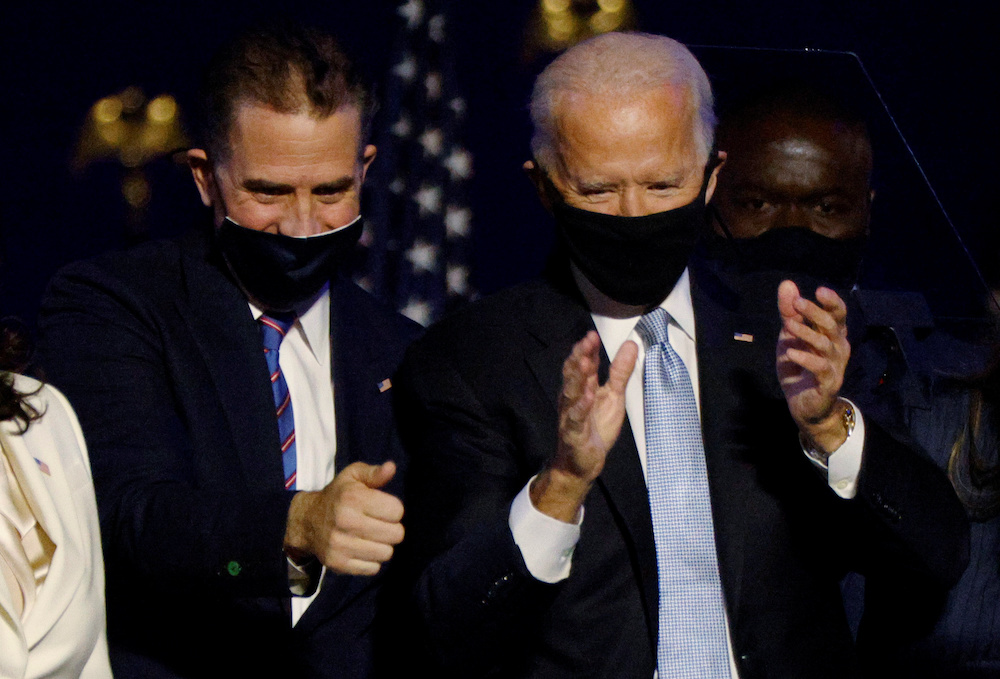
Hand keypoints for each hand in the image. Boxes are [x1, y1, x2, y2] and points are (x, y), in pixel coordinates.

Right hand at [284, 461, 404, 575]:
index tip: (383, 508)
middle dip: (392, 529)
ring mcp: (340, 545)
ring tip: (371, 537)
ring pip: (387, 553)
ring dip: (383, 546)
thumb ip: (374, 473)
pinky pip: (373, 568)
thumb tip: (391, 468)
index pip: (397, 511)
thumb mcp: (353, 477)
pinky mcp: (338, 564)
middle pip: (396, 535)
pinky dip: (371, 560)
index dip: (394, 509)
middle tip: (380, 524)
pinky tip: (362, 549)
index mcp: (353, 498)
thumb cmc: (338, 495)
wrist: (307, 521)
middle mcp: (346, 521)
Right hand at [531, 331, 636, 520]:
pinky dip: (581, 407)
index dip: (588, 350)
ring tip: (584, 362)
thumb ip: (620, 372)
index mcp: (583, 388)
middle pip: (574, 374)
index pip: (584, 364)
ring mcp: (571, 415)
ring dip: (577, 378)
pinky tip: (587, 395)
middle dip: (579, 357)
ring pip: (571, 393)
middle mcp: (573, 398)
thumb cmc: (595, 428)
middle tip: (586, 341)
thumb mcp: (614, 397)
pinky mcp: (574, 434)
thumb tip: (630, 345)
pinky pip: (575, 419)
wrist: (581, 464)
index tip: (593, 335)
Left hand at [776, 280, 850, 453]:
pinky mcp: (828, 383)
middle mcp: (838, 347)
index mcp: (831, 334)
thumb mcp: (789, 337)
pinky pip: (821, 368)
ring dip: (806, 333)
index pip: (838, 314)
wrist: (803, 405)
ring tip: (787, 326)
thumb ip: (789, 313)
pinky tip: (791, 353)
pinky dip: (806, 358)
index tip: (819, 291)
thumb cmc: (799, 367)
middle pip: (832, 326)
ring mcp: (835, 366)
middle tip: (797, 303)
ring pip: (826, 345)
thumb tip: (787, 283)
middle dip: (815, 312)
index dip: (832, 302)